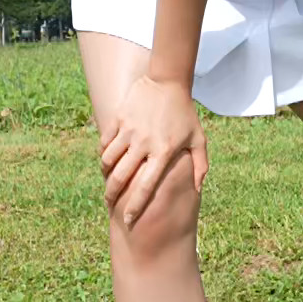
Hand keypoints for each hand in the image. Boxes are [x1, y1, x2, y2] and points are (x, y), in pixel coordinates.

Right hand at [99, 75, 208, 225]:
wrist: (168, 80)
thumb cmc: (185, 112)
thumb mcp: (198, 139)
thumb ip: (199, 165)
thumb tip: (198, 190)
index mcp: (164, 152)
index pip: (146, 187)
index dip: (135, 207)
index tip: (128, 220)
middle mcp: (144, 142)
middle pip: (121, 177)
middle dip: (112, 195)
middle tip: (109, 204)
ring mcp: (129, 130)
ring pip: (108, 160)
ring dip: (106, 174)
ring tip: (108, 181)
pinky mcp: (119, 118)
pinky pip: (105, 142)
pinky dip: (103, 154)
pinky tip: (107, 160)